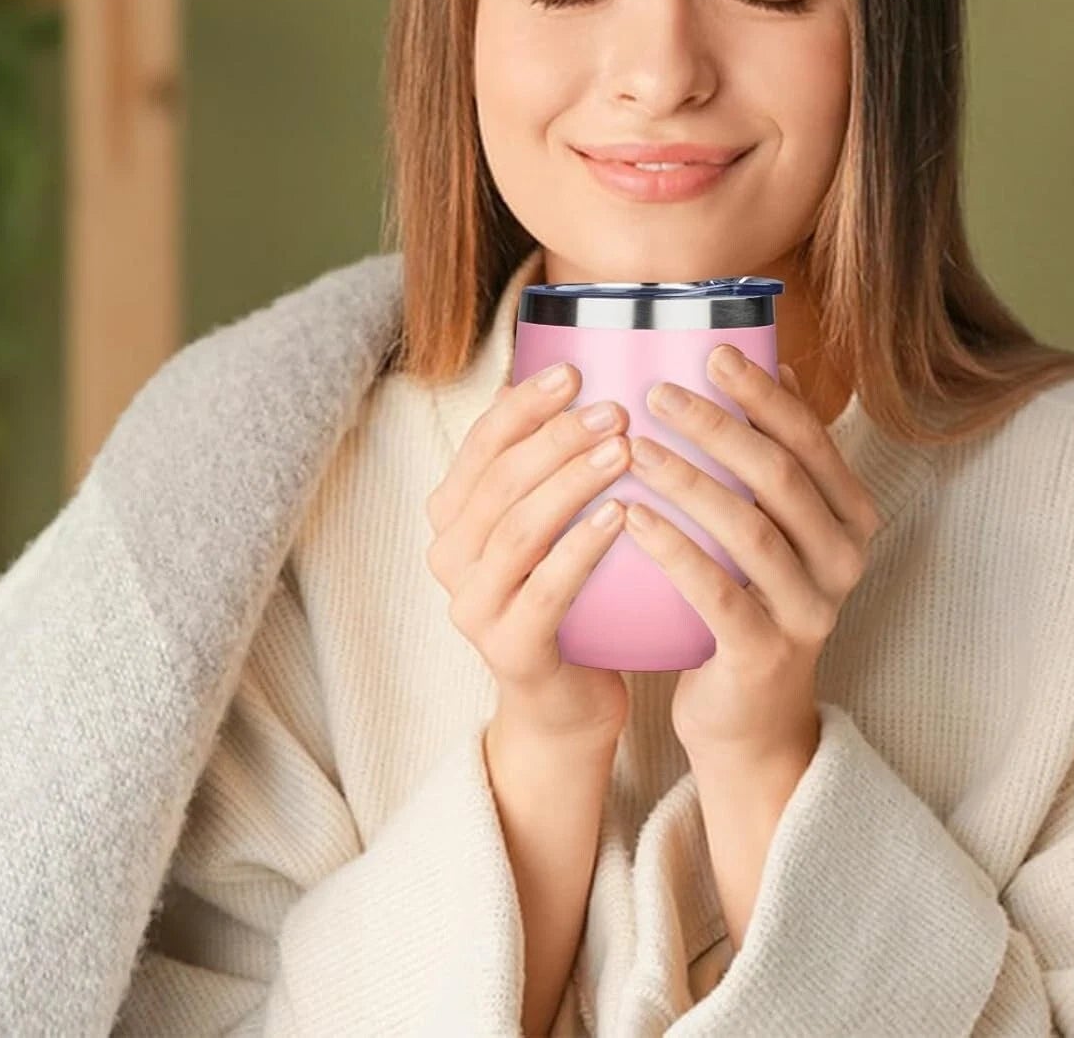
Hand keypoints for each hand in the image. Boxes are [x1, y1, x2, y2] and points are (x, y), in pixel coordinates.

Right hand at [425, 362, 631, 743]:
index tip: (575, 372)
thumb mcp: (552, 522)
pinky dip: (583, 547)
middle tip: (616, 409)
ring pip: (518, 530)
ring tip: (624, 450)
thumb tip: (584, 370)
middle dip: (557, 437)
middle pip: (500, 481)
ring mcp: (473, 606)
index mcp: (453, 515)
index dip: (524, 405)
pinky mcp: (509, 649)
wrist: (569, 702)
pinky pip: (545, 589)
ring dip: (572, 483)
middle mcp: (449, 557)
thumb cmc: (571, 594)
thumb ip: (550, 463)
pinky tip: (622, 515)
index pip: (480, 444)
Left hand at [623, 350, 879, 760]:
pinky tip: (630, 515)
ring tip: (633, 448)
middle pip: (781, 476)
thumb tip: (766, 358)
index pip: (810, 439)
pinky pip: (717, 592)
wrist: (749, 716)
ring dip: (688, 481)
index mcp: (850, 516)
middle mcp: (844, 559)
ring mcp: (811, 610)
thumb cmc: (750, 597)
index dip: (763, 394)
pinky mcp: (766, 654)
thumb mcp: (772, 525)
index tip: (711, 351)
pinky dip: (672, 549)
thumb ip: (774, 454)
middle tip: (656, 393)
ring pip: (749, 530)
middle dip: (717, 427)